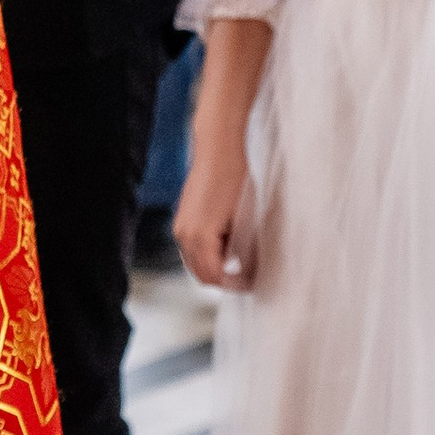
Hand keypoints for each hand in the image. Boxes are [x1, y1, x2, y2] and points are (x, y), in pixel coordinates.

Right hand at [173, 130, 260, 292]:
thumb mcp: (246, 220)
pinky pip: (191, 248)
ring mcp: (180, 227)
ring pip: (194, 262)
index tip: (253, 282)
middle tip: (248, 277)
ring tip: (240, 261)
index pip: (215, 276)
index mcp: (199, 238)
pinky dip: (207, 254)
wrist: (218, 151)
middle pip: (201, 274)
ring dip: (215, 267)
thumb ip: (246, 251)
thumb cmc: (233, 180)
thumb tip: (251, 270)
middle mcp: (184, 235)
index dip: (236, 284)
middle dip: (224, 279)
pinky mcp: (182, 219)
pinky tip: (227, 244)